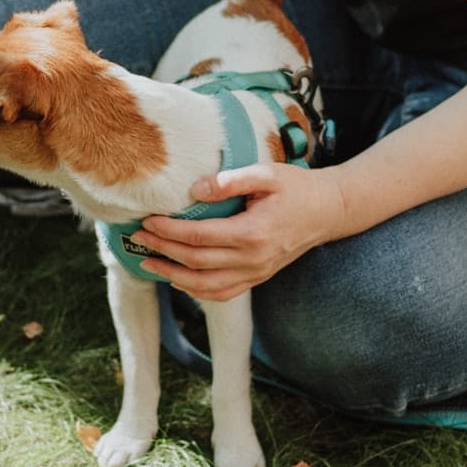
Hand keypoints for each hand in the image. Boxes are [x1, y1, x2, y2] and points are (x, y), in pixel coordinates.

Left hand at [132, 165, 351, 299]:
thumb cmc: (298, 188)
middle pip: (196, 262)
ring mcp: (256, 272)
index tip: (148, 221)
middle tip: (137, 238)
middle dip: (162, 250)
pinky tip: (178, 280)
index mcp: (253, 232)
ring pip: (205, 285)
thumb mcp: (268, 173)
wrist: (329, 211)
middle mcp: (253, 259)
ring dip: (172, 275)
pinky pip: (222, 292)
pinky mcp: (258, 277)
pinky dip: (197, 291)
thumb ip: (231, 180)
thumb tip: (196, 190)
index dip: (169, 231)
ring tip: (148, 262)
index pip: (199, 237)